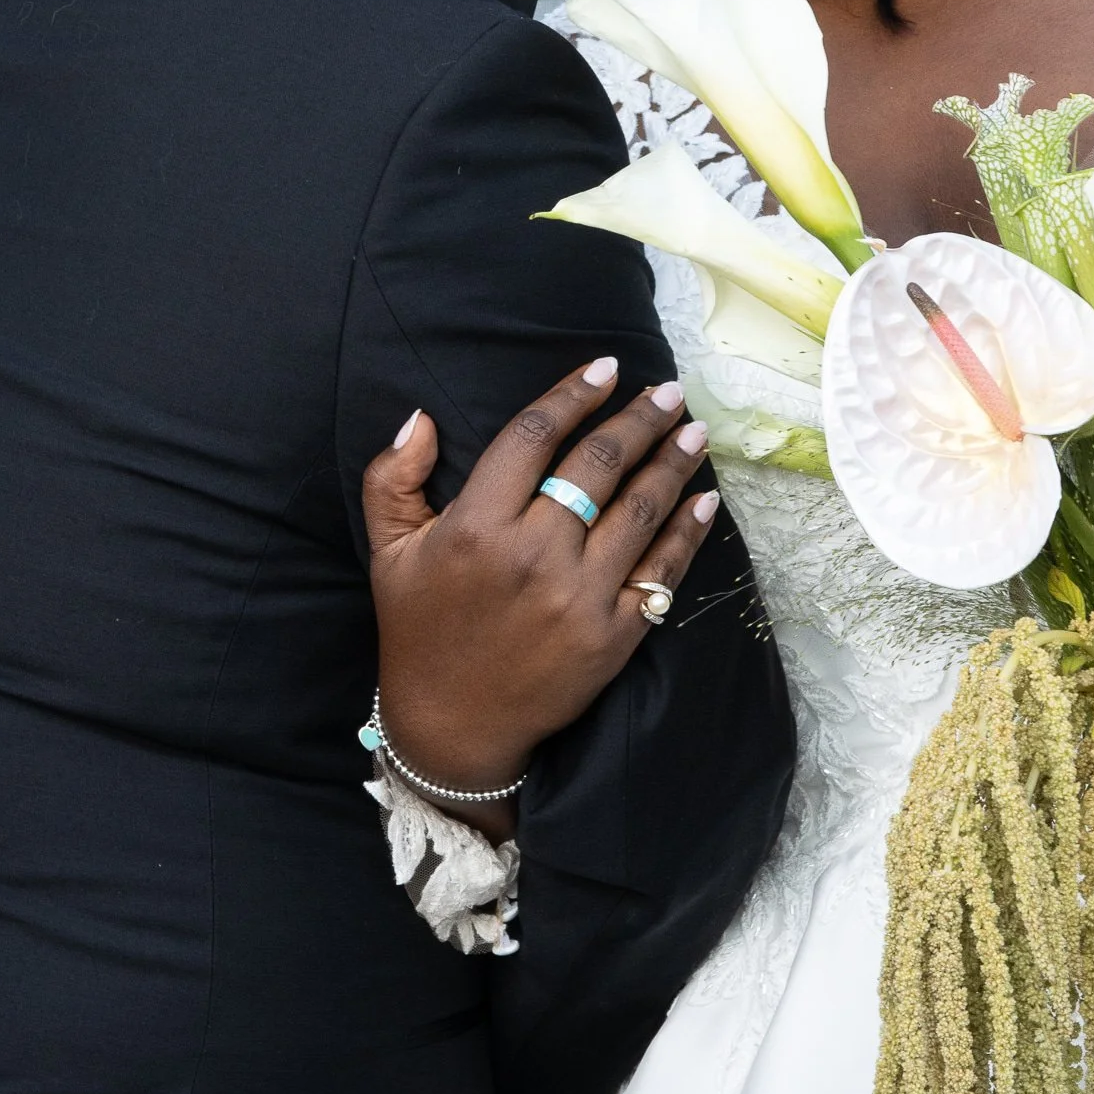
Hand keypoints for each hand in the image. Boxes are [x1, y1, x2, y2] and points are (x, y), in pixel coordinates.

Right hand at [362, 355, 723, 828]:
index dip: (573, 395)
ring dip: (673, 463)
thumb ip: (393, 478)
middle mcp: (533, 555)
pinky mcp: (613, 636)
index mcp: (477, 527)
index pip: (534, 438)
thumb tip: (422, 417)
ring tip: (694, 430)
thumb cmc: (419, 629)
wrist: (452, 726)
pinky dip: (687, 532)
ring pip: (639, 510)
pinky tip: (704, 500)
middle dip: (639, 419)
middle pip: (598, 464)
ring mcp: (579, 597)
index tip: (604, 367)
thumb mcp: (389, 551)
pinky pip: (661, 571)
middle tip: (667, 390)